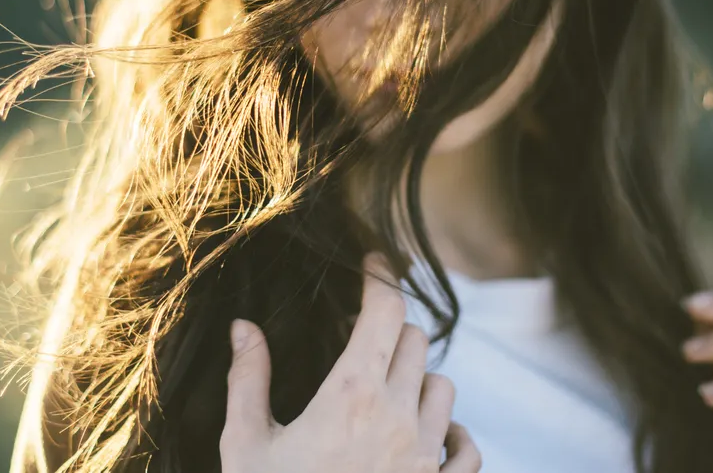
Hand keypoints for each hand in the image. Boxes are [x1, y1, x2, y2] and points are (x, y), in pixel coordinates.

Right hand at [221, 252, 481, 472]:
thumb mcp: (245, 446)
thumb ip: (248, 380)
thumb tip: (244, 327)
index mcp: (352, 396)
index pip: (384, 311)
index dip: (380, 276)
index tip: (372, 259)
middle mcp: (400, 419)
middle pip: (414, 340)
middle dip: (387, 331)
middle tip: (358, 342)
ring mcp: (428, 459)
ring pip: (443, 386)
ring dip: (417, 380)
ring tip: (384, 395)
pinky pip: (468, 446)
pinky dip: (452, 435)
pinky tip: (427, 441)